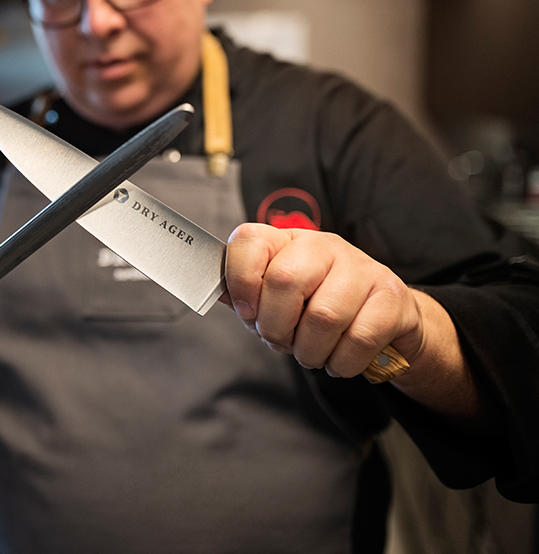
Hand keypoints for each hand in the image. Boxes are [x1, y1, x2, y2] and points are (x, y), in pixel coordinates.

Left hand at [224, 223, 425, 377]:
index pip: (248, 241)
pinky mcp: (392, 297)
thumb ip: (245, 294)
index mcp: (286, 242)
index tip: (247, 313)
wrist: (384, 318)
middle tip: (282, 342)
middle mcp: (324, 245)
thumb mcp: (276, 298)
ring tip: (311, 352)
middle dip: (275, 327)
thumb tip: (210, 290)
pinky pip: (359, 339)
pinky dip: (341, 363)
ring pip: (323, 317)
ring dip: (309, 351)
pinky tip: (338, 358)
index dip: (240, 281)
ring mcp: (362, 267)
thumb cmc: (318, 307)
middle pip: (284, 281)